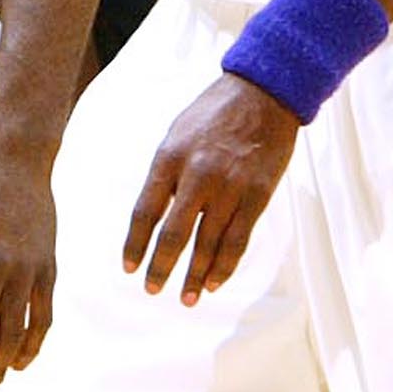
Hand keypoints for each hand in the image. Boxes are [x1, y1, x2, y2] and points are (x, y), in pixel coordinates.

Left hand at [123, 76, 298, 305]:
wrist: (263, 93)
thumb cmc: (214, 113)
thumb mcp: (177, 134)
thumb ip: (165, 174)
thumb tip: (153, 218)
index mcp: (170, 157)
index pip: (145, 211)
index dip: (134, 244)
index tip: (128, 268)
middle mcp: (198, 174)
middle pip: (174, 234)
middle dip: (161, 268)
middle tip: (153, 290)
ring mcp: (230, 187)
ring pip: (208, 244)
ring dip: (195, 276)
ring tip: (187, 298)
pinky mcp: (258, 195)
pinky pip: (238, 239)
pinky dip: (226, 265)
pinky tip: (215, 282)